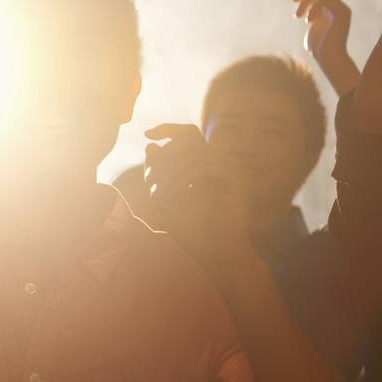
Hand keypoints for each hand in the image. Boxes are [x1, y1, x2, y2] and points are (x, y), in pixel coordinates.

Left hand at [144, 124, 256, 275]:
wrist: (215, 252)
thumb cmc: (190, 228)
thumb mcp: (165, 196)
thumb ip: (157, 171)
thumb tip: (150, 145)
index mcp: (204, 163)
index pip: (187, 134)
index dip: (167, 129)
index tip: (147, 133)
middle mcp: (219, 161)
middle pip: (187, 139)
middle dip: (162, 159)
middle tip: (150, 182)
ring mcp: (229, 168)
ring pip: (193, 151)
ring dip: (169, 171)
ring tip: (158, 194)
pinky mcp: (234, 178)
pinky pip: (204, 165)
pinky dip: (183, 178)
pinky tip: (173, 195)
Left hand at [294, 0, 360, 94]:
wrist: (329, 57)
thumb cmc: (318, 46)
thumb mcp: (313, 25)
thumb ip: (311, 13)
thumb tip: (302, 1)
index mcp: (333, 8)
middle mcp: (340, 7)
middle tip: (294, 1)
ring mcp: (342, 10)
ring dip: (305, 2)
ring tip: (297, 16)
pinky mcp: (341, 14)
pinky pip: (324, 2)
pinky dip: (312, 9)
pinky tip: (307, 22)